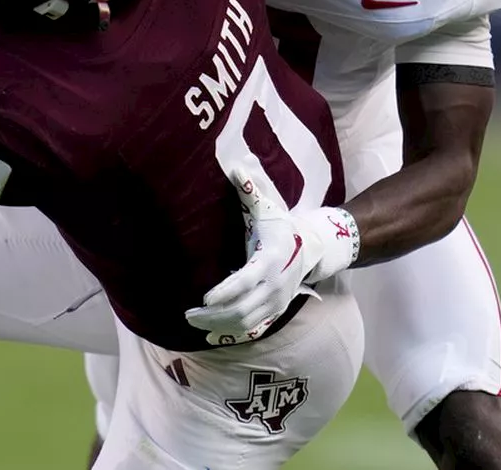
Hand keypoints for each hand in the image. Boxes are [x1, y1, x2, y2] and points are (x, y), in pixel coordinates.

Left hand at [184, 169, 359, 344]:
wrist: (312, 248)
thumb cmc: (281, 224)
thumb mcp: (268, 206)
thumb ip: (251, 188)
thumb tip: (235, 165)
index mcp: (269, 260)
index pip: (246, 281)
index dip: (225, 292)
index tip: (204, 298)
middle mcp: (274, 285)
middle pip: (242, 309)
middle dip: (214, 315)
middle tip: (188, 314)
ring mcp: (276, 301)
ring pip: (246, 322)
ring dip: (219, 326)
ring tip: (194, 323)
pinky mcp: (275, 310)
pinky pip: (253, 328)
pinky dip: (232, 334)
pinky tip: (211, 335)